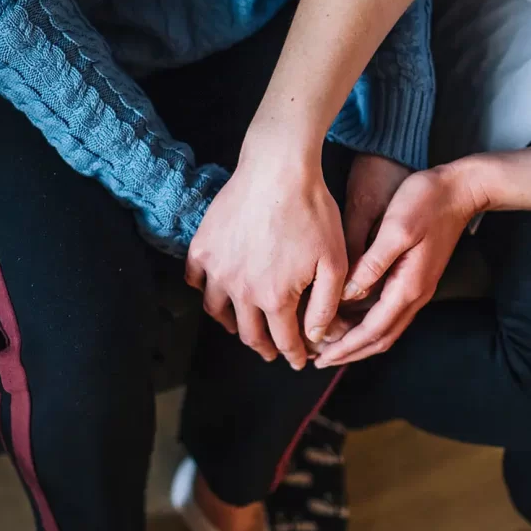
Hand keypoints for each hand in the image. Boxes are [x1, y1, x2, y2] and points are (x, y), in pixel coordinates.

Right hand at [186, 146, 346, 369]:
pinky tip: (217, 291)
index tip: (298, 361)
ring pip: (218, 312)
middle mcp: (240, 290)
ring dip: (233, 325)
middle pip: (249, 334)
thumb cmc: (313, 212)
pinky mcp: (202, 248)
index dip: (293, 355)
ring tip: (243, 327)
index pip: (284, 340)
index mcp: (275, 298)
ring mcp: (217, 269)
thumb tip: (316, 337)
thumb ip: (325, 305)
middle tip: (273, 352)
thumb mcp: (334, 261)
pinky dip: (205, 292)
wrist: (278, 169)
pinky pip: (195, 281)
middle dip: (265, 348)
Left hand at [314, 161, 489, 367]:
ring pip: (386, 329)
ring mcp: (418, 288)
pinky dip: (369, 325)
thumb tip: (349, 294)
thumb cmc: (427, 202)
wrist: (461, 190)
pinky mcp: (416, 279)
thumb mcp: (396, 229)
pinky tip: (352, 320)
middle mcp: (415, 295)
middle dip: (350, 352)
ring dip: (359, 342)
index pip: (372, 330)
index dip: (345, 347)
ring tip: (331, 346)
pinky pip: (390, 314)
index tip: (321, 358)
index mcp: (408, 286)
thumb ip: (372, 264)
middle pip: (380, 339)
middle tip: (320, 360)